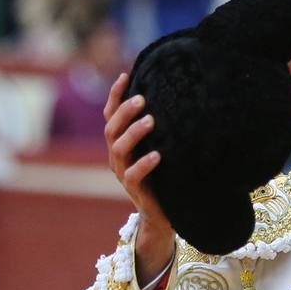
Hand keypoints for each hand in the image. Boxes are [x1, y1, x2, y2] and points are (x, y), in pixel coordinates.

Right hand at [103, 73, 174, 277]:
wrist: (163, 214)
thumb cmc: (165, 177)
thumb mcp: (162, 149)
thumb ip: (162, 130)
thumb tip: (179, 99)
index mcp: (120, 144)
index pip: (111, 116)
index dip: (115, 96)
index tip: (125, 74)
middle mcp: (117, 157)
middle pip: (111, 129)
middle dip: (124, 111)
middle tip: (141, 98)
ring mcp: (123, 174)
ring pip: (118, 149)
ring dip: (133, 133)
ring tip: (151, 120)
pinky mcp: (134, 190)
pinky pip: (133, 176)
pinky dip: (144, 164)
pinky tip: (157, 155)